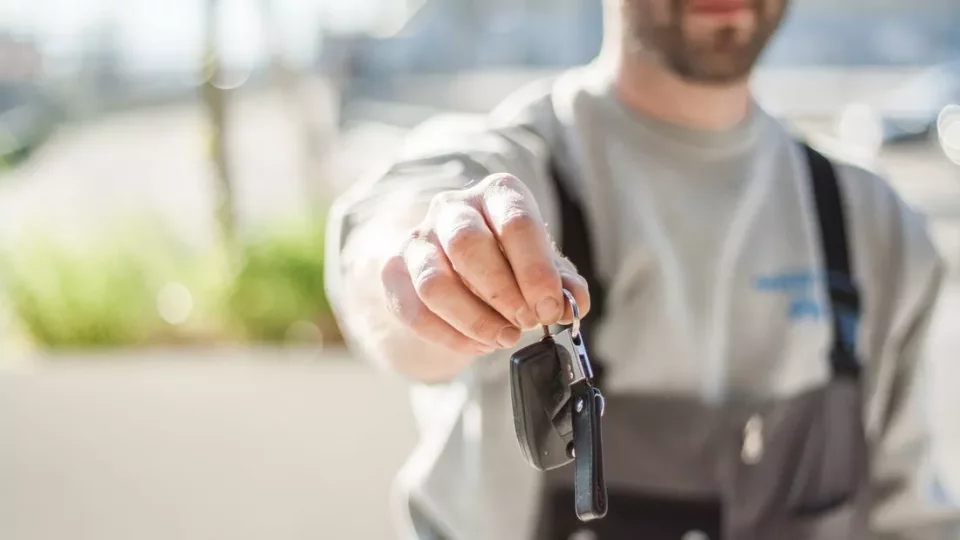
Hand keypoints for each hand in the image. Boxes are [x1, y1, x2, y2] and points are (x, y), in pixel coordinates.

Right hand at [381, 173, 591, 356]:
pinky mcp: (394, 272)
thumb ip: (562, 283)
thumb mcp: (543, 266)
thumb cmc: (509, 260)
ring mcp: (418, 239)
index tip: (549, 308)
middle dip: (502, 293)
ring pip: (435, 283)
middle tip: (526, 323)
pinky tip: (478, 344)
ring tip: (504, 337)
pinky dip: (450, 336)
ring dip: (474, 319)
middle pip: (468, 245)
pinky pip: (415, 311)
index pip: (515, 222)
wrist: (459, 264)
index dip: (535, 271)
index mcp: (497, 193)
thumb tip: (573, 302)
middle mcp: (453, 207)